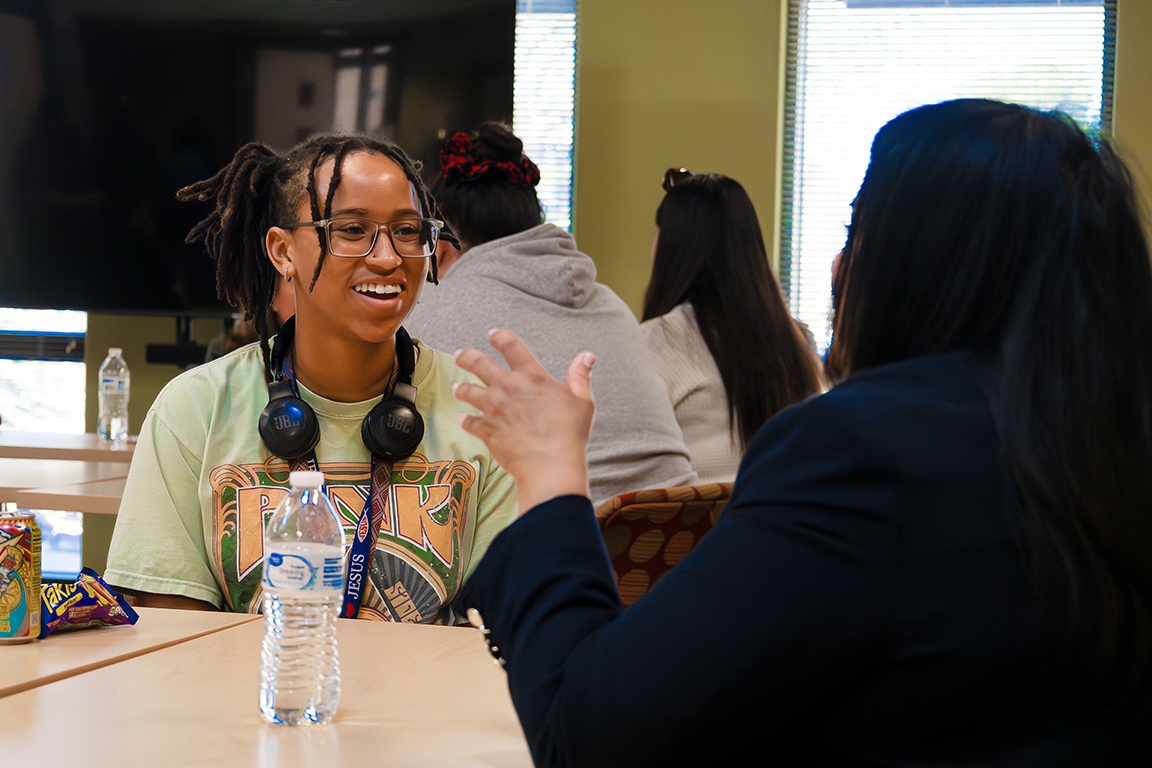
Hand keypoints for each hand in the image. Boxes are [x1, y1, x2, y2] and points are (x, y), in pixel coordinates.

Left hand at [453, 328, 594, 514]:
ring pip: (467, 391)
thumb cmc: (569, 433)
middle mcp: (507, 387)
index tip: (494, 334)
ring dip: (461, 388)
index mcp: (531, 376)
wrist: (549, 464)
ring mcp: (493, 408)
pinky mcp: (486, 429)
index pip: (511, 346)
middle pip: (478, 363)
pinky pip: (469, 421)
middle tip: (460, 354)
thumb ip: (580, 376)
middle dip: (466, 356)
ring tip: (457, 387)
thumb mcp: (582, 401)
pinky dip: (466, 420)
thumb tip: (587, 356)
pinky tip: (465, 419)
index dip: (500, 337)